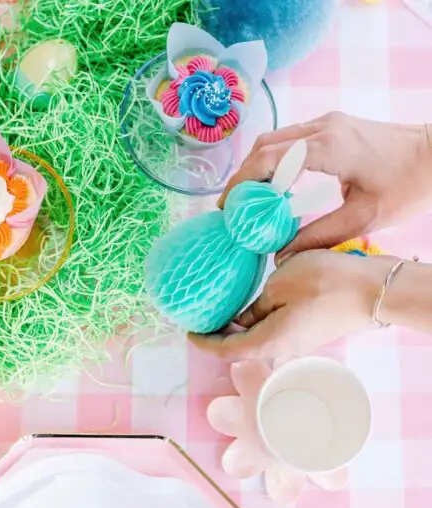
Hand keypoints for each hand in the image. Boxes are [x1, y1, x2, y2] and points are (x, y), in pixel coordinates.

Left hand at [189, 251, 392, 359]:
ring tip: (223, 307)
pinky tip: (253, 302)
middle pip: (240, 346)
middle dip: (219, 334)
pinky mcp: (308, 332)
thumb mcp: (279, 284)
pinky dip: (257, 319)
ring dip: (238, 326)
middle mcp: (280, 348)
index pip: (225, 350)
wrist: (373, 289)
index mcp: (267, 341)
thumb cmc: (325, 283)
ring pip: (257, 337)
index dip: (204, 342)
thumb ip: (256, 304)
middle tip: (203, 315)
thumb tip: (245, 317)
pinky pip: (274, 329)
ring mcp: (296, 342)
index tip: (189, 330)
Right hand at [219, 113, 431, 260]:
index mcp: (328, 146)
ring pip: (275, 140)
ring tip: (248, 201)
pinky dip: (273, 162)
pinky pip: (290, 141)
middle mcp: (323, 127)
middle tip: (232, 209)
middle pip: (265, 145)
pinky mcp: (333, 127)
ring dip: (257, 168)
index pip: (269, 158)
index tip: (228, 208)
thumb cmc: (409, 185)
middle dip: (243, 176)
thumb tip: (281, 255)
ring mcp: (328, 123)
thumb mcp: (364, 218)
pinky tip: (272, 188)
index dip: (242, 182)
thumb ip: (318, 236)